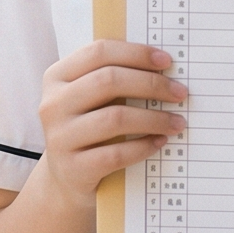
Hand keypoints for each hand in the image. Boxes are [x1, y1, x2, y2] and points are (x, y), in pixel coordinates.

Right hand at [34, 40, 185, 208]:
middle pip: (108, 81)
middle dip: (151, 84)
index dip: (136, 53)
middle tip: (180, 92)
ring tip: (177, 122)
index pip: (99, 52)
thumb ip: (114, 79)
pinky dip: (143, 146)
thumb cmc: (89, 129)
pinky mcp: (73, 168)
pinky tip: (160, 142)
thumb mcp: (90, 100)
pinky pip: (115, 154)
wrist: (67, 180)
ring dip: (154, 118)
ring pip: (114, 118)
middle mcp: (53, 105)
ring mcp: (60, 138)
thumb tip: (164, 65)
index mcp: (57, 77)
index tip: (167, 61)